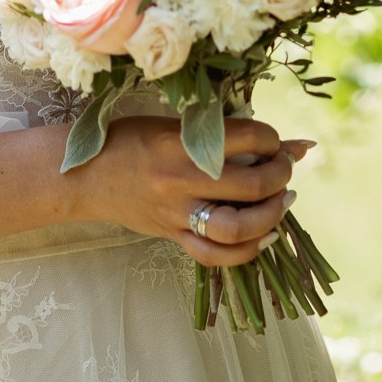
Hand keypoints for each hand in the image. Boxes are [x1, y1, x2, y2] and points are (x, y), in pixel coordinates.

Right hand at [80, 115, 314, 268]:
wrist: (83, 177)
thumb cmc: (131, 140)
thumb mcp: (176, 125)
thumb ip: (229, 134)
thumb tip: (297, 144)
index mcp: (181, 142)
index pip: (247, 138)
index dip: (271, 137)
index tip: (272, 139)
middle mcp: (180, 179)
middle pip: (251, 184)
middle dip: (280, 173)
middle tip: (284, 167)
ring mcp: (176, 214)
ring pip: (237, 227)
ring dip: (272, 214)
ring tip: (282, 199)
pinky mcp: (172, 236)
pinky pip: (215, 255)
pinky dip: (248, 250)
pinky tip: (266, 235)